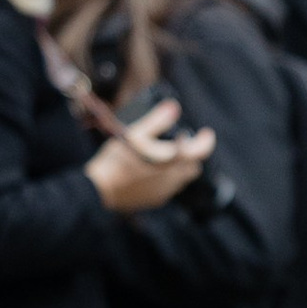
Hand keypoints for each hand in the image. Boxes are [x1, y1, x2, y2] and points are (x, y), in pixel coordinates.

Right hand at [87, 97, 213, 214]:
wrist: (99, 190)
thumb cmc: (118, 160)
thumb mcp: (136, 135)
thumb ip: (157, 121)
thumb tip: (173, 107)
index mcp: (173, 163)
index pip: (200, 152)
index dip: (205, 141)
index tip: (206, 133)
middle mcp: (173, 180)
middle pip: (192, 167)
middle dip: (192, 155)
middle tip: (183, 143)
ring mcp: (164, 192)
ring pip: (181, 179)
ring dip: (180, 167)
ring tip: (166, 156)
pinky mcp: (154, 200)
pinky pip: (168, 188)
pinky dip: (168, 178)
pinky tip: (152, 171)